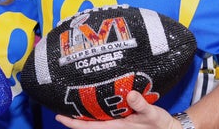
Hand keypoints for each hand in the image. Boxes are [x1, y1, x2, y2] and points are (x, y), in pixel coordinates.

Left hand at [54, 91, 179, 128]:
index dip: (73, 123)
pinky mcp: (120, 120)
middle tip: (58, 106)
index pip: (88, 128)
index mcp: (116, 128)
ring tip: (69, 103)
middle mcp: (113, 127)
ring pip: (94, 121)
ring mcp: (116, 125)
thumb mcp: (152, 113)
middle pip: (87, 125)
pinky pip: (102, 117)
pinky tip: (89, 102)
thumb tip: (130, 94)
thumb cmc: (160, 124)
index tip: (59, 116)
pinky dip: (93, 112)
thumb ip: (141, 104)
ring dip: (82, 115)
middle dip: (72, 118)